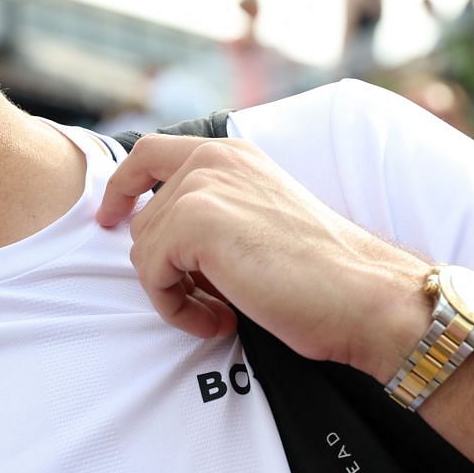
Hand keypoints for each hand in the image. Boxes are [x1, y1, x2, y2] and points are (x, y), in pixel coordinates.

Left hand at [95, 135, 431, 383]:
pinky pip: (150, 274)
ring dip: (174, 292)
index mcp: (232, 152)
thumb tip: (156, 237)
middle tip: (208, 301)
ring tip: (222, 312)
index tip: (108, 218)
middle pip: (143, 217)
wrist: (365, 294)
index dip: (121, 186)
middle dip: (164, 267)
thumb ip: (213, 212)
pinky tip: (219, 320)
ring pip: (143, 249)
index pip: (148, 153)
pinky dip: (175, 307)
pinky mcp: (195, 221)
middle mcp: (214, 157)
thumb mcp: (258, 221)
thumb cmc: (321, 274)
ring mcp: (202, 185)